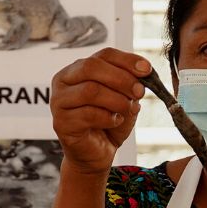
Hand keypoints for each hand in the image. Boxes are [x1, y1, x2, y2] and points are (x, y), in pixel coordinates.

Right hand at [50, 47, 150, 174]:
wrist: (98, 153)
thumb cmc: (109, 122)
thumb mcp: (125, 98)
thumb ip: (131, 83)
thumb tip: (144, 71)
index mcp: (79, 69)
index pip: (103, 54)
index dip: (127, 60)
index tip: (147, 70)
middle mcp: (64, 81)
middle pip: (92, 67)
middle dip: (122, 79)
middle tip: (139, 92)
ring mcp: (59, 101)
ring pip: (91, 90)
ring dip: (117, 101)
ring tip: (127, 110)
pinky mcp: (61, 122)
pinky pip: (88, 114)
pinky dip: (108, 118)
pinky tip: (114, 121)